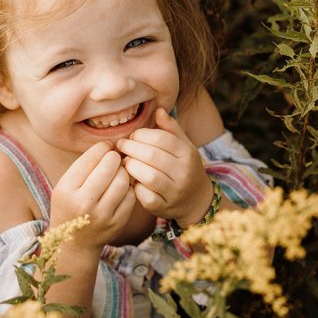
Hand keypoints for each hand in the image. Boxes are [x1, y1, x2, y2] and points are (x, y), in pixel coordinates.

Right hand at [50, 141, 135, 251]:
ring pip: (123, 181)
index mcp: (67, 190)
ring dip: (123, 172)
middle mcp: (84, 203)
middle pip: (109, 167)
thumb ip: (83, 167)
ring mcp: (102, 215)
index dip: (102, 148)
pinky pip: (130, 196)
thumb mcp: (65, 186)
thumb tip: (108, 146)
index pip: (90, 159)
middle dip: (114, 158)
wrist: (74, 243)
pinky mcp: (117, 223)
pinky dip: (128, 188)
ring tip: (119, 172)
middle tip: (115, 157)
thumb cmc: (69, 207)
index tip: (106, 147)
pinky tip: (122, 188)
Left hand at [117, 108, 212, 226]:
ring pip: (149, 176)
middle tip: (122, 146)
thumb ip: (171, 129)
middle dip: (131, 148)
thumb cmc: (183, 167)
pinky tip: (132, 181)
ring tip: (125, 162)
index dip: (142, 134)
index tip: (132, 135)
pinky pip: (145, 197)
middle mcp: (184, 173)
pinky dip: (135, 188)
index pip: (162, 139)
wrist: (196, 200)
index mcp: (188, 154)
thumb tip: (158, 110)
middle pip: (152, 156)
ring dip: (131, 166)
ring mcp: (175, 192)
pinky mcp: (163, 207)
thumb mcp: (183, 146)